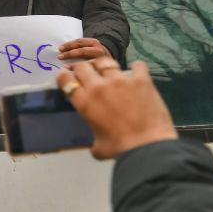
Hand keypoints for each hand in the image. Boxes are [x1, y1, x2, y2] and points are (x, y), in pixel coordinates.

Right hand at [56, 59, 176, 159]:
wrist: (148, 147)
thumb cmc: (120, 149)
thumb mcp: (98, 147)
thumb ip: (93, 141)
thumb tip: (95, 147)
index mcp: (84, 102)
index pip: (65, 79)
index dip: (65, 77)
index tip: (68, 79)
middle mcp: (98, 86)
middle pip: (82, 66)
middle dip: (83, 70)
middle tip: (88, 76)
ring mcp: (119, 80)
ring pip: (105, 62)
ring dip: (105, 66)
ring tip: (110, 72)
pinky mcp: (140, 80)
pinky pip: (137, 66)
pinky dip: (137, 68)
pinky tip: (137, 73)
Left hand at [58, 38, 111, 67]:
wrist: (109, 62)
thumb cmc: (94, 55)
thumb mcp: (89, 48)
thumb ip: (79, 48)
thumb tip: (62, 50)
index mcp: (93, 42)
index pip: (79, 42)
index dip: (69, 45)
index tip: (60, 48)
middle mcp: (99, 50)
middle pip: (83, 50)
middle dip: (70, 53)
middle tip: (60, 56)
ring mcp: (102, 59)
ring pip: (87, 61)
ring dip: (75, 64)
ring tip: (66, 67)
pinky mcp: (103, 68)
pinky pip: (91, 70)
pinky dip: (82, 72)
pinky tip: (74, 73)